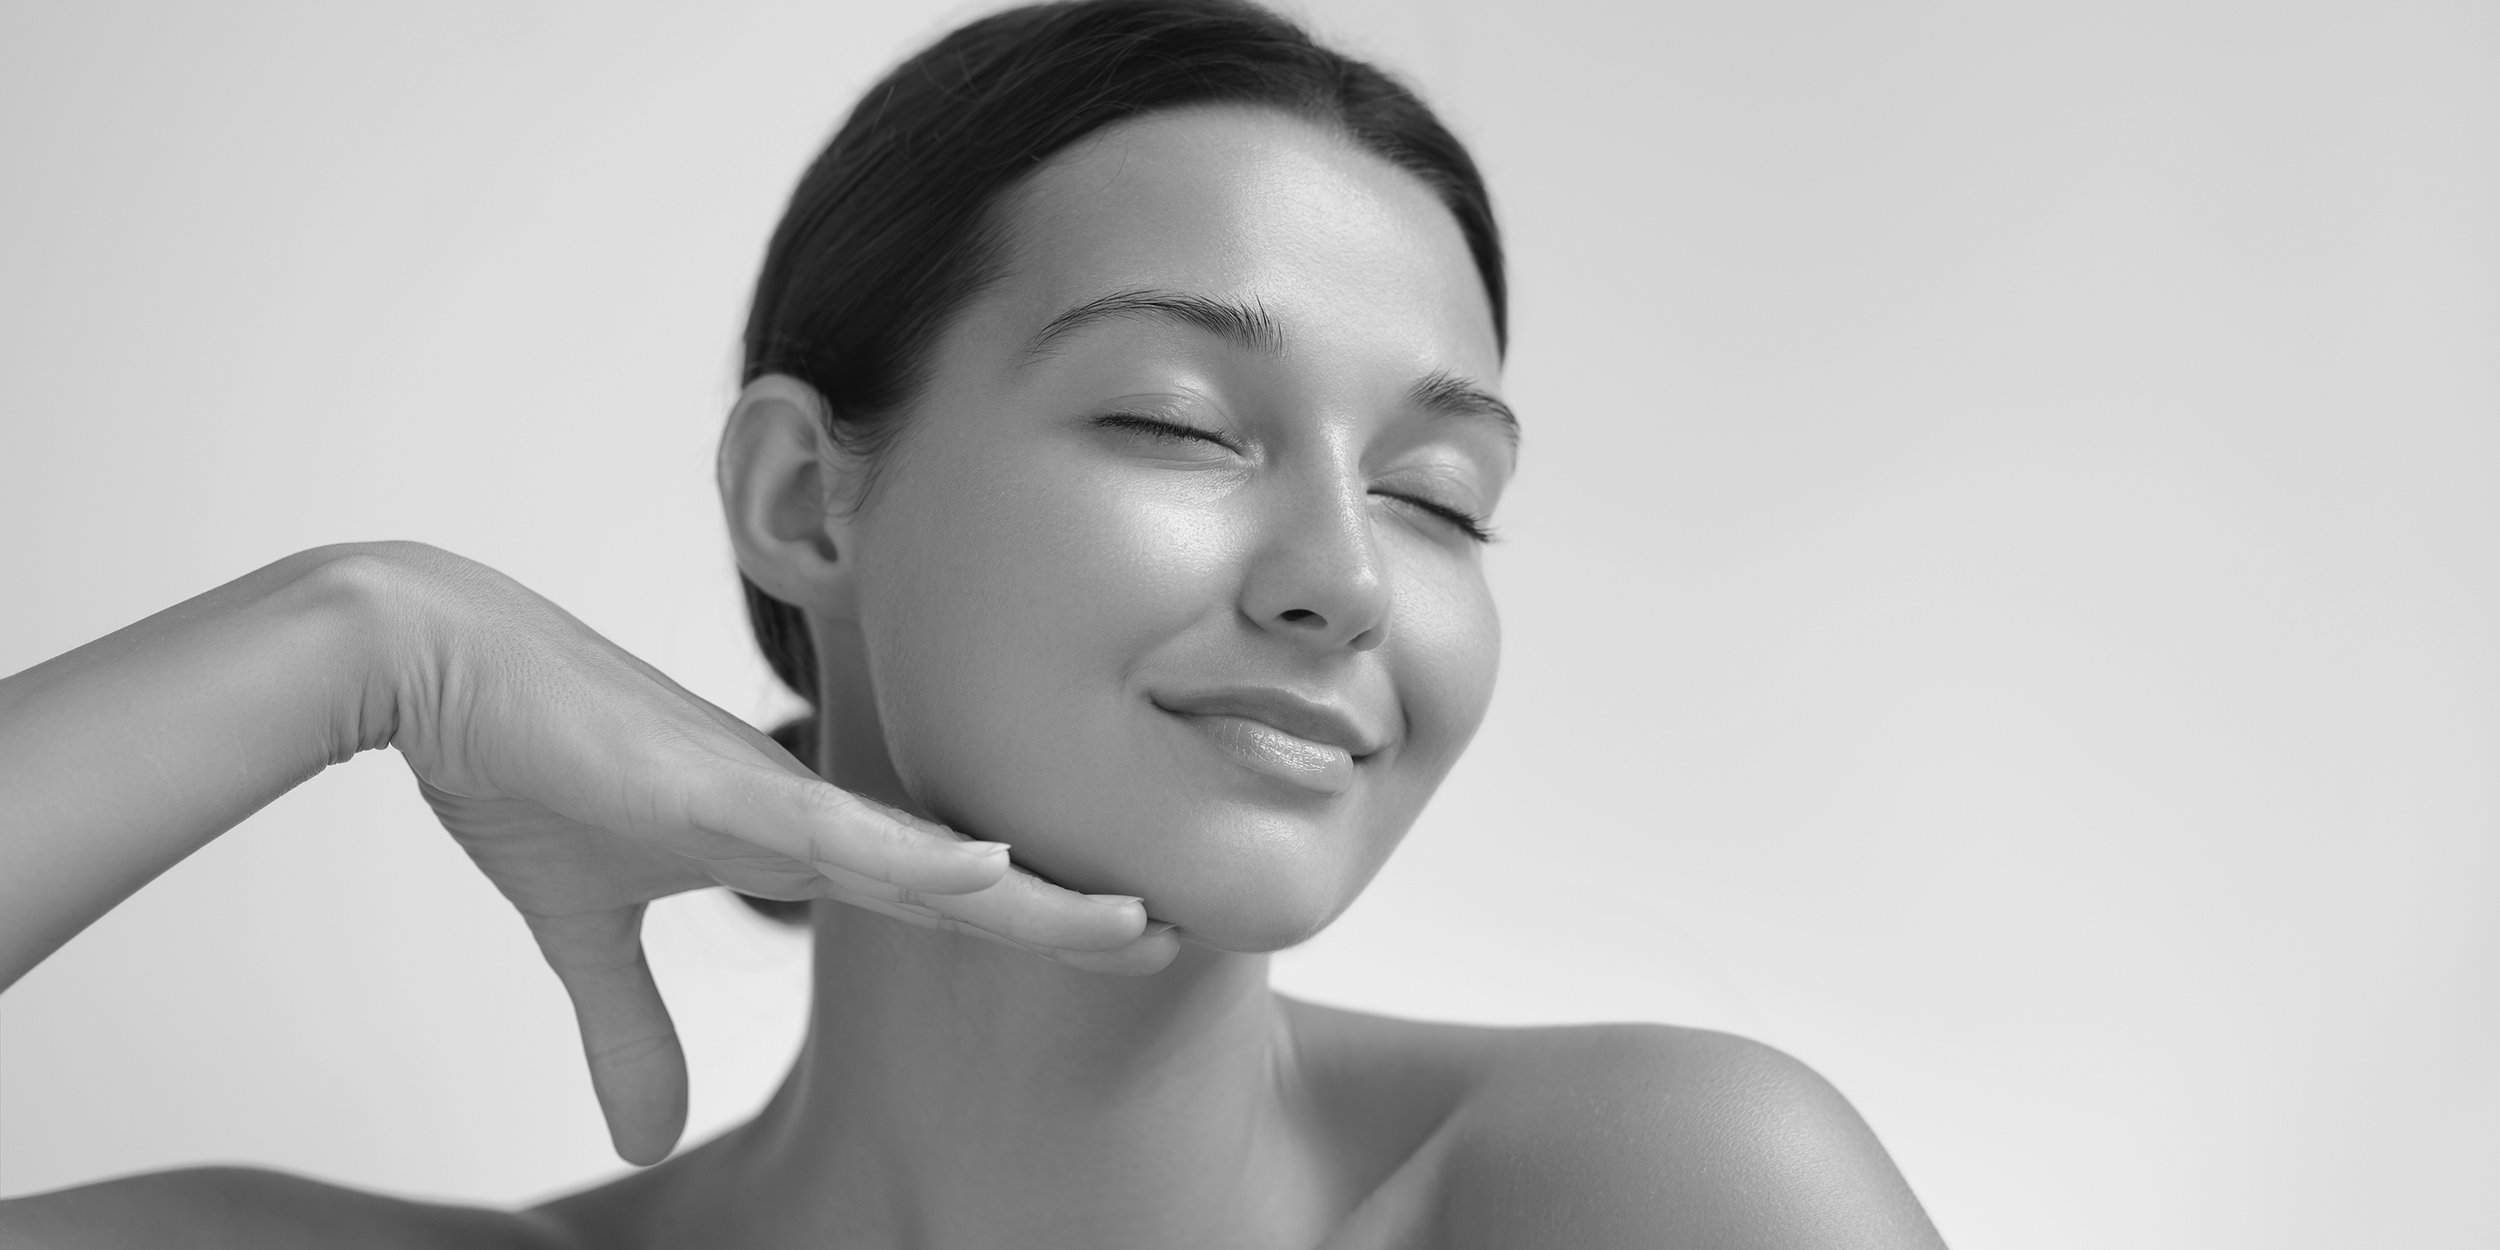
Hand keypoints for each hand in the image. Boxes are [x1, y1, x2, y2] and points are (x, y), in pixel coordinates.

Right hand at [354, 545, 1175, 1162]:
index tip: (1107, 941)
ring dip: (1033, 897)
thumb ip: (628, 1025)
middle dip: (1064, 912)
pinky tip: (999, 869)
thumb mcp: (582, 930)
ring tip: (1134, 924)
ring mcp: (775, 794)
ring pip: (933, 857)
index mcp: (787, 837)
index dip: (1021, 919)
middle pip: (963, 875)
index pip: (931, 891)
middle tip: (1169, 937)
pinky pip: (843, 830)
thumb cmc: (521, 760)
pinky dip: (922, 856)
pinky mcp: (724, 785)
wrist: (439, 664)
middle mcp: (806, 811)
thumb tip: (646, 1136)